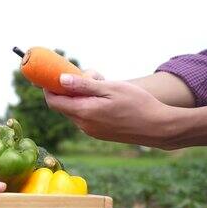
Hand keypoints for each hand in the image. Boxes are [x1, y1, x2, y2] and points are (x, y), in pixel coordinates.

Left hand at [45, 74, 178, 148]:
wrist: (157, 127)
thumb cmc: (137, 103)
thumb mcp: (110, 88)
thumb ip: (84, 85)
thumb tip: (60, 80)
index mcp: (84, 112)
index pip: (54, 101)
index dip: (48, 87)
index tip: (51, 74)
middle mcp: (83, 125)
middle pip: (64, 105)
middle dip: (68, 88)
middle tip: (84, 75)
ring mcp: (91, 131)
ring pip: (75, 110)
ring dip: (80, 96)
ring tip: (100, 83)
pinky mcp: (99, 133)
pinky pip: (85, 116)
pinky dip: (88, 104)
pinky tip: (106, 97)